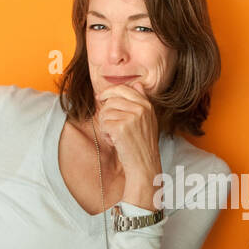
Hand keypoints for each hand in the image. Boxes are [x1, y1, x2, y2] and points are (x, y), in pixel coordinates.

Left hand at [95, 83, 161, 203]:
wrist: (144, 165)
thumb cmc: (142, 144)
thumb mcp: (147, 120)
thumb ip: (142, 101)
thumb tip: (137, 83)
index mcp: (147, 105)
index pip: (123, 89)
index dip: (109, 92)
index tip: (101, 98)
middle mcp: (141, 109)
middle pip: (112, 99)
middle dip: (106, 111)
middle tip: (109, 123)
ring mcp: (132, 118)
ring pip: (105, 111)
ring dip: (106, 125)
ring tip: (115, 135)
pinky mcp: (121, 128)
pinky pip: (103, 123)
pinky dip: (105, 134)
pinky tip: (114, 141)